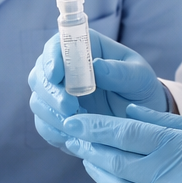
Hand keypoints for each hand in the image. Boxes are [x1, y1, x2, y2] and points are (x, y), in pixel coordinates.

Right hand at [28, 31, 166, 148]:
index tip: (56, 74)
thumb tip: (96, 66)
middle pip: (40, 75)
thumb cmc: (141, 90)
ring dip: (51, 114)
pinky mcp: (57, 119)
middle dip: (50, 92)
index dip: (52, 58)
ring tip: (75, 124)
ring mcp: (57, 96)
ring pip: (38, 101)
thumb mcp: (139, 78)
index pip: (57, 45)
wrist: (143, 122)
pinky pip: (44, 125)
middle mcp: (65, 71)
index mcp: (83, 49)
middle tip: (70, 107)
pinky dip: (53, 131)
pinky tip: (71, 136)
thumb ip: (120, 72)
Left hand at [62, 104, 181, 182]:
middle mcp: (171, 178)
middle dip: (91, 149)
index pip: (125, 133)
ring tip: (92, 162)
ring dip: (101, 175)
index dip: (94, 128)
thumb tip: (128, 111)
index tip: (74, 123)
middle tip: (77, 140)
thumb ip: (167, 123)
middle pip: (115, 162)